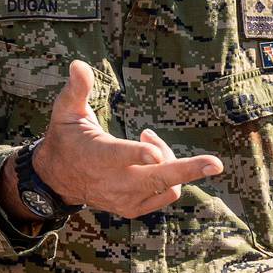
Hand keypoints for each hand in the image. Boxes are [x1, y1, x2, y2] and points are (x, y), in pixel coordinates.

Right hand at [34, 62, 221, 218]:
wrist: (57, 180)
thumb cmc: (66, 138)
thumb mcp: (65, 111)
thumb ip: (77, 89)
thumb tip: (78, 64)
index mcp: (97, 155)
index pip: (121, 156)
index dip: (140, 155)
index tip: (155, 152)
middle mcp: (114, 182)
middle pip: (158, 179)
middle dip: (188, 170)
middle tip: (215, 164)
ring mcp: (125, 199)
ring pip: (167, 185)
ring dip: (170, 162)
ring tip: (150, 143)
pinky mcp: (133, 208)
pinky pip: (166, 195)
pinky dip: (168, 178)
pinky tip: (152, 161)